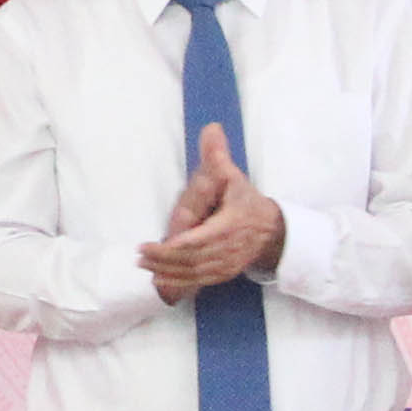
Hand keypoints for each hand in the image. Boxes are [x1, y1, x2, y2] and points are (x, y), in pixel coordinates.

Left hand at [138, 122, 285, 301]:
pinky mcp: (223, 273)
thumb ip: (218, 156)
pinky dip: (179, 281)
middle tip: (140, 254)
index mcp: (229, 225)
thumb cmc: (247, 202)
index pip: (200, 239)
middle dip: (164, 259)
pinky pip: (199, 281)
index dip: (176, 245)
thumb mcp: (234, 176)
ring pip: (194, 272)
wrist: (271, 231)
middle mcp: (228, 248)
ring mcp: (226, 263)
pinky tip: (160, 278)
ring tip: (144, 264)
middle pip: (192, 259)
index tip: (154, 244)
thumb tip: (211, 129)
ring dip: (167, 271)